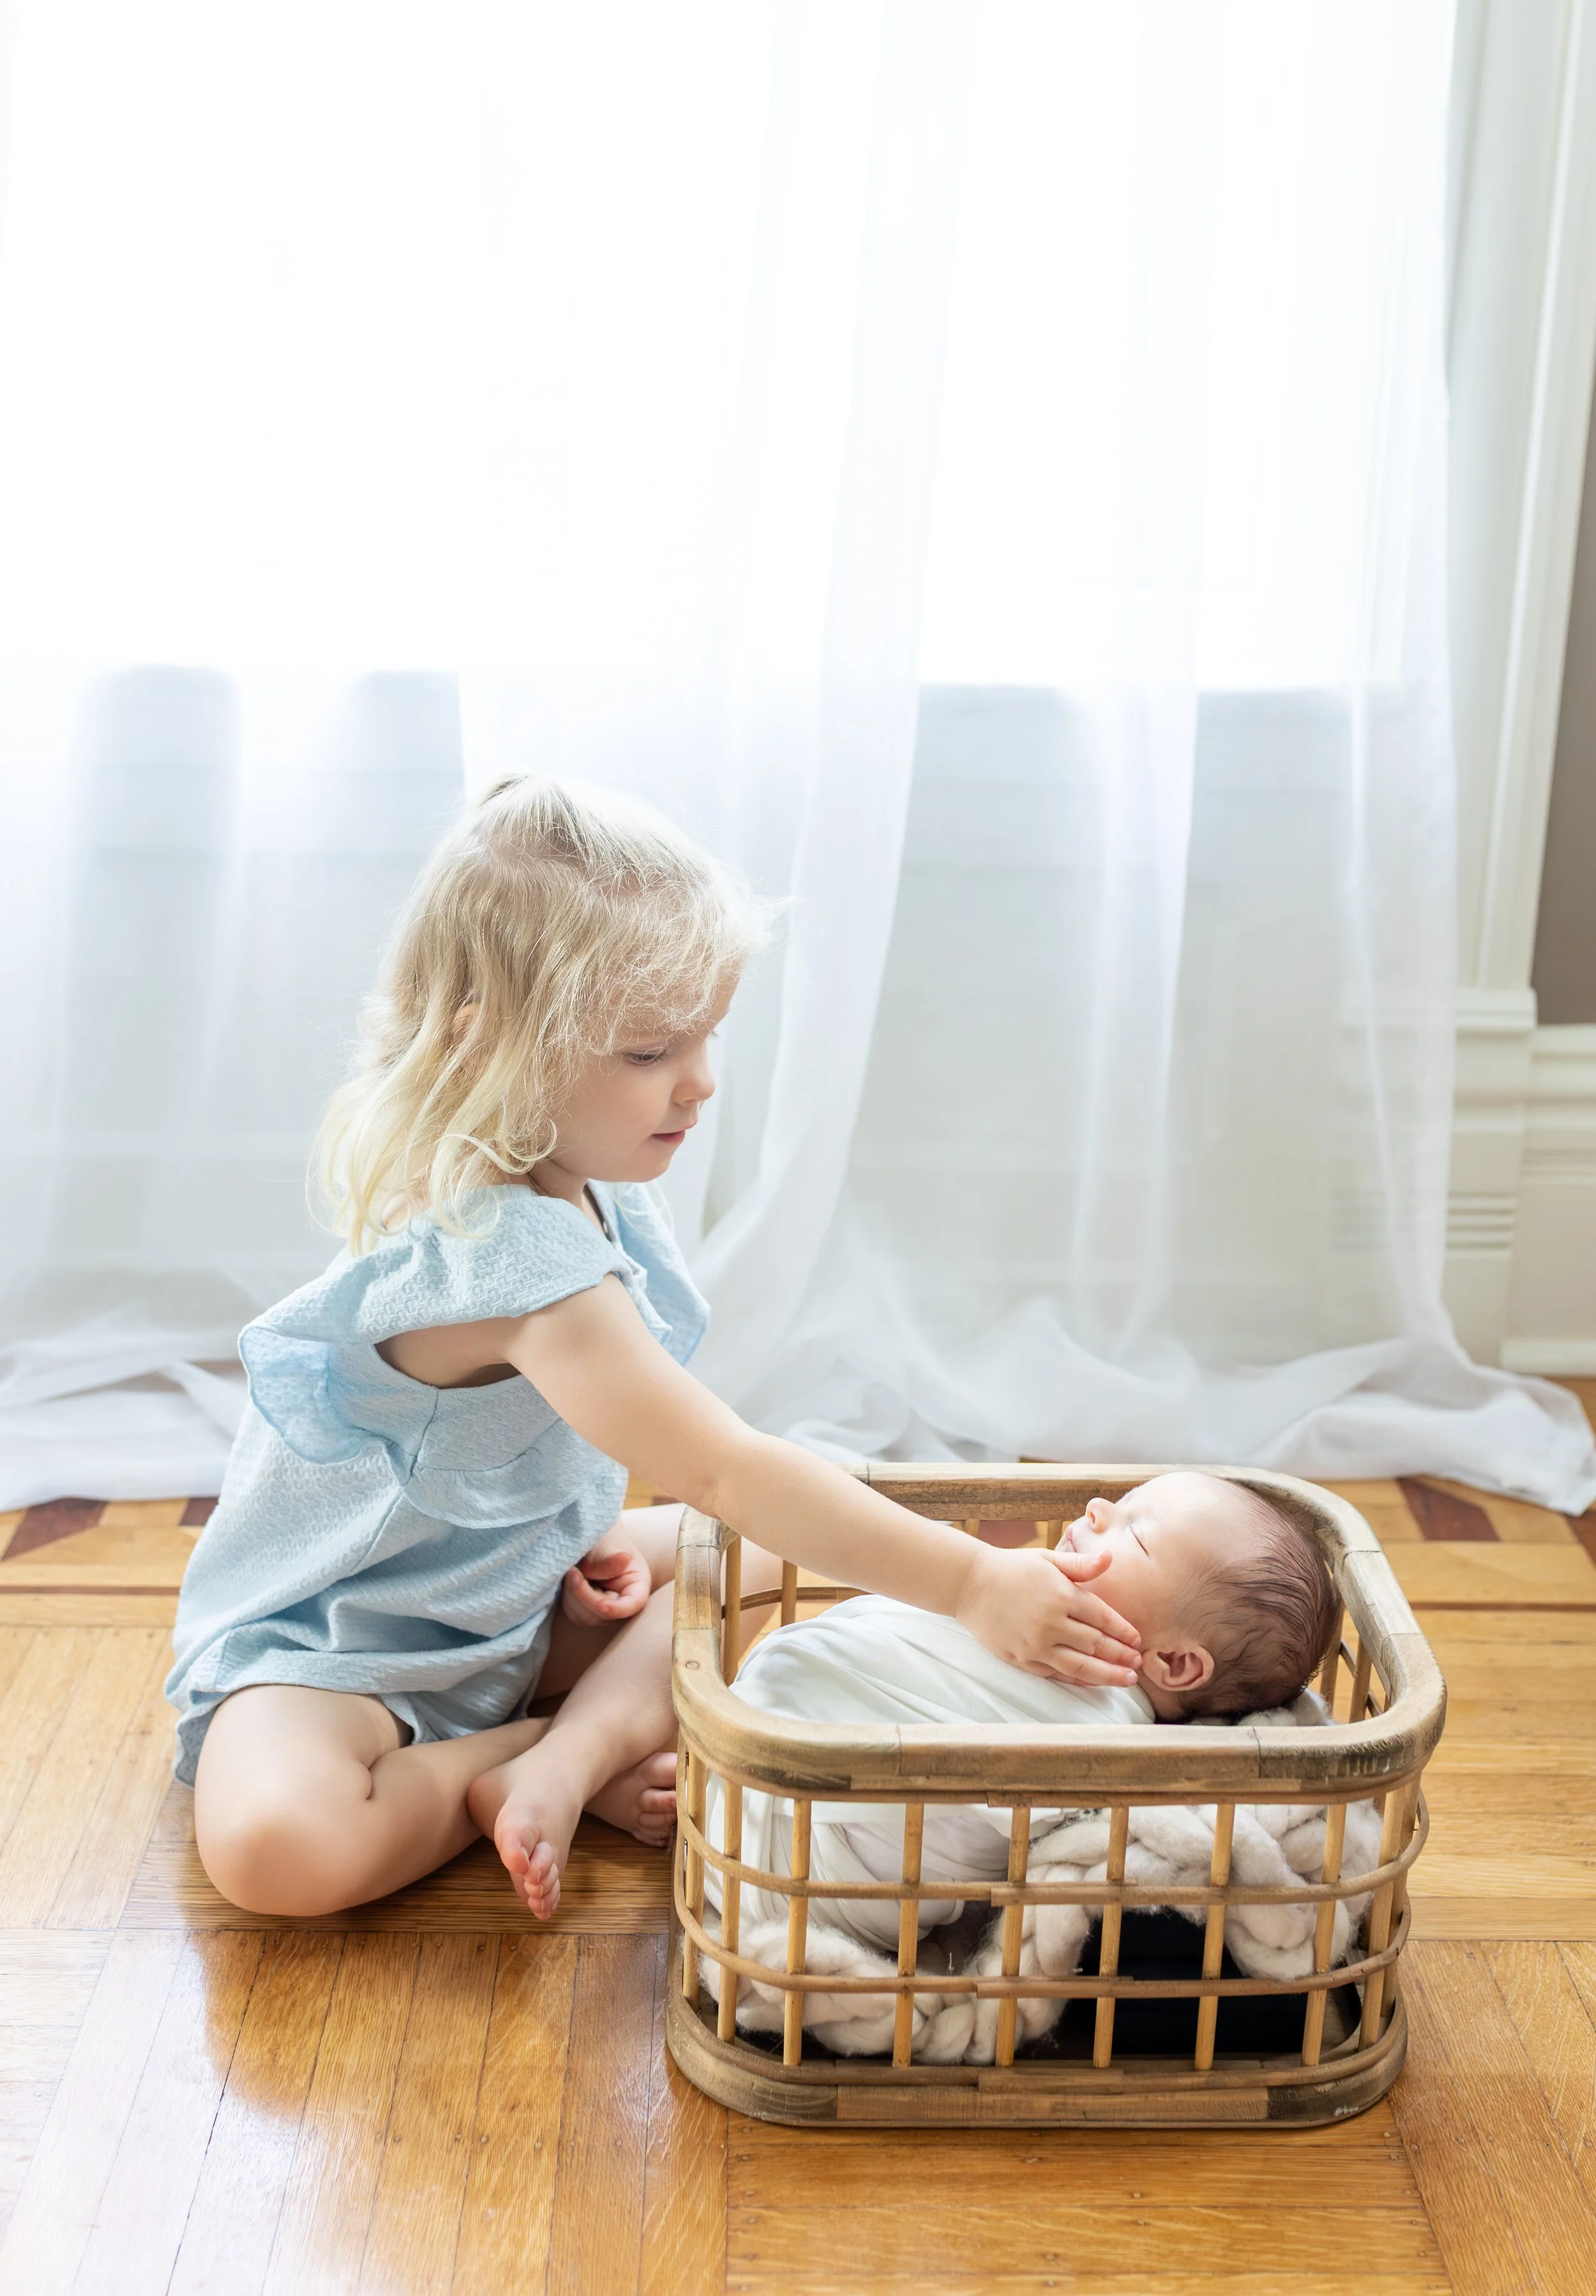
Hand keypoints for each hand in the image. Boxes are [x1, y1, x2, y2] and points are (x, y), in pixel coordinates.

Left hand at [561, 1542, 651, 1626]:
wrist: (591, 1540)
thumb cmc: (604, 1539)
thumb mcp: (608, 1544)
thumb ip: (611, 1557)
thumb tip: (623, 1560)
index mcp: (637, 1585)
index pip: (633, 1605)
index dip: (616, 1609)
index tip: (600, 1604)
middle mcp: (623, 1602)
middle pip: (605, 1614)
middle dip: (584, 1595)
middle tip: (572, 1572)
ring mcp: (605, 1609)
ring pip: (587, 1617)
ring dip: (573, 1596)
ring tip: (571, 1571)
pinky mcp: (588, 1611)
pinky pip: (575, 1614)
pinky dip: (568, 1599)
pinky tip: (569, 1581)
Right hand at [954, 1542, 1142, 1687]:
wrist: (969, 1584)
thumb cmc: (1012, 1568)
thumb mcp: (1047, 1559)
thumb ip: (1081, 1565)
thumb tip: (1111, 1558)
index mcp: (1061, 1595)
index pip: (1103, 1617)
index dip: (1123, 1630)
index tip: (1137, 1639)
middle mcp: (1051, 1622)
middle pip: (1096, 1644)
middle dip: (1121, 1655)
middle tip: (1138, 1663)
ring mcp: (1036, 1644)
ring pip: (1080, 1666)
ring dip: (1107, 1675)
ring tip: (1127, 1680)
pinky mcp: (1022, 1659)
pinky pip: (1056, 1674)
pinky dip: (1078, 1679)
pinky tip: (1093, 1681)